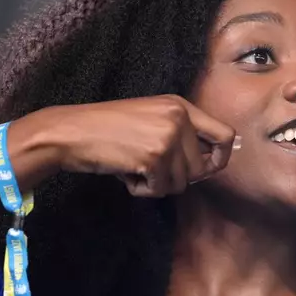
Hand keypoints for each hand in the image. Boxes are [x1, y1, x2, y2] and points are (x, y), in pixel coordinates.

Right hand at [41, 95, 235, 196]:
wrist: (71, 133)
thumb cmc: (107, 130)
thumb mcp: (151, 120)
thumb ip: (181, 135)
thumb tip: (210, 165)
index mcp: (181, 106)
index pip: (225, 135)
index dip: (220, 158)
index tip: (206, 170)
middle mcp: (179, 117)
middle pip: (202, 168)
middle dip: (178, 177)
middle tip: (152, 170)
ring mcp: (168, 136)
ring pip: (182, 183)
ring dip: (157, 184)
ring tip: (134, 167)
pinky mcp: (154, 157)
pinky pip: (161, 190)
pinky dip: (142, 190)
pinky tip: (126, 174)